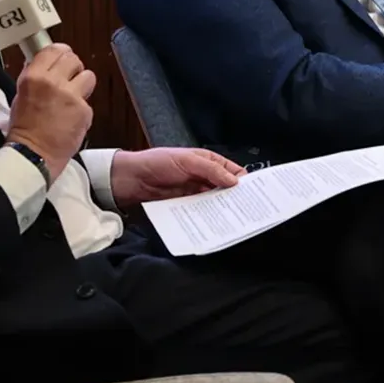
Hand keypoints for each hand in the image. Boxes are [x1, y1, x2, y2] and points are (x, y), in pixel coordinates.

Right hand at [5, 44, 95, 178]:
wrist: (33, 154)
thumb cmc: (24, 128)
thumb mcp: (21, 95)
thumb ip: (34, 76)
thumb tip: (43, 63)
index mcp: (34, 76)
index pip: (54, 49)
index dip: (61, 53)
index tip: (62, 58)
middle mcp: (54, 82)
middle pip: (74, 59)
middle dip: (73, 67)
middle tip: (69, 78)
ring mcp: (71, 96)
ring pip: (88, 76)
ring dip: (82, 84)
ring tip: (72, 97)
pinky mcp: (84, 111)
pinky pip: (88, 101)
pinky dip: (82, 108)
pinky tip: (71, 117)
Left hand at [110, 147, 243, 206]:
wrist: (129, 179)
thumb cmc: (156, 162)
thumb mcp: (187, 161)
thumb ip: (211, 170)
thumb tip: (234, 181)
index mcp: (208, 160)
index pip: (232, 171)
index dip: (244, 181)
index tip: (253, 193)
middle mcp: (204, 176)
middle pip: (226, 189)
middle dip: (235, 197)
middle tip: (245, 209)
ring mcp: (195, 192)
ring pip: (214, 202)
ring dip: (221, 208)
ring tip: (232, 218)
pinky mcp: (185, 205)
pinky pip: (200, 211)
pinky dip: (207, 216)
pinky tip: (213, 222)